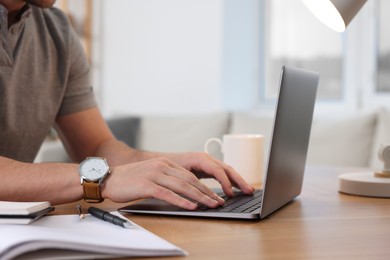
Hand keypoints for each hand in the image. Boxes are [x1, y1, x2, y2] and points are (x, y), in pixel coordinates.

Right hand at [102, 157, 225, 209]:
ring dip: (199, 197)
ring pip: (183, 186)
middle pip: (190, 180)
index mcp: (165, 163)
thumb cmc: (130, 179)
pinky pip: (168, 194)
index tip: (215, 195)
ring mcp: (155, 174)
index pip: (190, 175)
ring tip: (211, 204)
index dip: (204, 186)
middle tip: (219, 201)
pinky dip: (182, 201)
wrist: (107, 178)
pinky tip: (191, 206)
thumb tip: (185, 190)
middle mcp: (162, 166)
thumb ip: (167, 178)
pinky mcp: (147, 185)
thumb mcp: (152, 173)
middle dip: (207, 192)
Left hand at [163, 152, 254, 196]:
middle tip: (249, 191)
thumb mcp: (177, 173)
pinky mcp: (207, 167)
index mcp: (200, 158)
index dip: (225, 182)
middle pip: (227, 168)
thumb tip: (199, 194)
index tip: (231, 194)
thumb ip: (189, 182)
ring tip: (248, 190)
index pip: (217, 170)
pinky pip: (223, 172)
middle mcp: (206, 158)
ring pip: (227, 170)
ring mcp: (208, 161)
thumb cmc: (166, 167)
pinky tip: (236, 188)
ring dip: (238, 180)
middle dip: (239, 180)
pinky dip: (231, 180)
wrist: (159, 160)